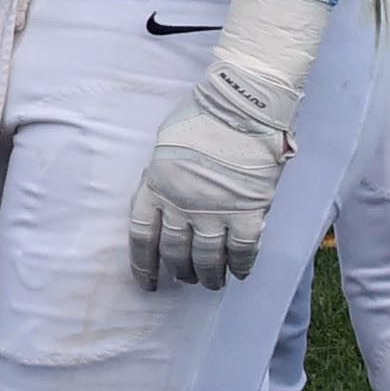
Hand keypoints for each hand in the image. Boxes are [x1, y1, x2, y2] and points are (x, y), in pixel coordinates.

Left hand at [127, 57, 296, 289]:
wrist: (240, 108)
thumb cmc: (200, 119)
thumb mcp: (164, 147)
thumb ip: (161, 177)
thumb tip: (164, 201)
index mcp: (155, 186)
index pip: (142, 236)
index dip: (143, 264)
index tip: (146, 282)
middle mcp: (180, 204)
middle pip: (174, 251)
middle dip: (179, 270)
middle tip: (185, 278)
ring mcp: (214, 210)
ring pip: (207, 257)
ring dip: (209, 275)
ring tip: (211, 283)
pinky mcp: (247, 211)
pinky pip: (243, 249)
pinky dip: (241, 265)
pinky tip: (239, 273)